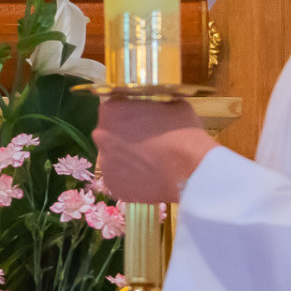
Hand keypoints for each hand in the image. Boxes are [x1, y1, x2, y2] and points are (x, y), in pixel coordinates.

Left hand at [93, 99, 216, 203]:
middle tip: (146, 144)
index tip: (142, 123)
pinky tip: (149, 179)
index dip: (128, 116)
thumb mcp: (172, 104)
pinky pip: (120, 180)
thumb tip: (157, 110)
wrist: (189, 169)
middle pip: (109, 135)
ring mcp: (104, 163)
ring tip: (149, 164)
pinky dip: (131, 180)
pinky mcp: (113, 186)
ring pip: (114, 159)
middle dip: (124, 139)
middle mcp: (100, 136)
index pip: (114, 110)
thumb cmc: (181, 132)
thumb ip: (155, 105)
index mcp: (111, 111)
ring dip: (127, 160)